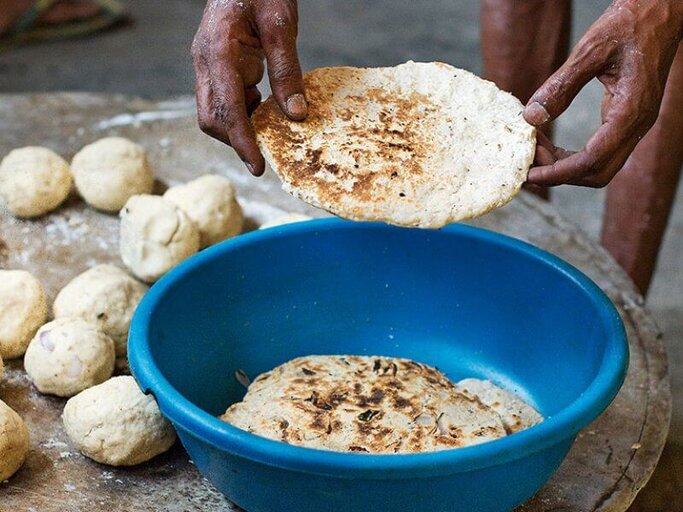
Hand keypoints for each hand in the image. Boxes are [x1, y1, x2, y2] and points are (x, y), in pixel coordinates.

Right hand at [192, 0, 306, 175]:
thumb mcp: (281, 24)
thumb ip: (286, 69)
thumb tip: (295, 115)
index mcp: (218, 51)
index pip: (226, 109)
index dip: (241, 141)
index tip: (257, 166)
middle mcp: (206, 62)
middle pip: (211, 118)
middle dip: (235, 140)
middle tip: (266, 154)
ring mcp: (208, 65)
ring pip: (214, 112)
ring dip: (239, 127)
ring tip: (269, 130)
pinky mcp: (217, 67)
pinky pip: (224, 100)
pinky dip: (242, 112)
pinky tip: (263, 108)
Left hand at [523, 0, 682, 186]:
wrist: (660, 12)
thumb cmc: (629, 24)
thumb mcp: (591, 49)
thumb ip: (562, 85)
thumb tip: (531, 117)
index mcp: (631, 110)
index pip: (593, 159)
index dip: (560, 172)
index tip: (531, 174)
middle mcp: (637, 124)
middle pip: (598, 172)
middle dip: (560, 174)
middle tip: (528, 163)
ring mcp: (634, 124)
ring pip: (598, 165)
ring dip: (564, 165)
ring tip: (535, 149)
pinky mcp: (626, 120)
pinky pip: (599, 151)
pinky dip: (571, 154)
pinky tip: (547, 142)